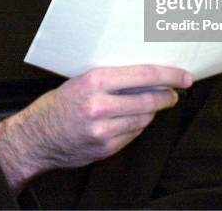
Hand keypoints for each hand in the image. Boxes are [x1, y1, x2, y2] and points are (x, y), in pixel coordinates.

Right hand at [0, 65, 192, 193]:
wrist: (36, 137)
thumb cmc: (59, 104)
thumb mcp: (81, 80)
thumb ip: (112, 79)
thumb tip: (147, 77)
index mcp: (95, 81)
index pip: (144, 74)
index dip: (169, 75)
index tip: (184, 76)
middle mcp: (100, 105)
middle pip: (149, 99)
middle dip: (167, 95)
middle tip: (174, 92)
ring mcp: (104, 130)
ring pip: (144, 118)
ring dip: (153, 111)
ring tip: (152, 103)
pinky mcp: (106, 148)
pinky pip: (133, 134)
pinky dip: (137, 125)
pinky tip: (132, 119)